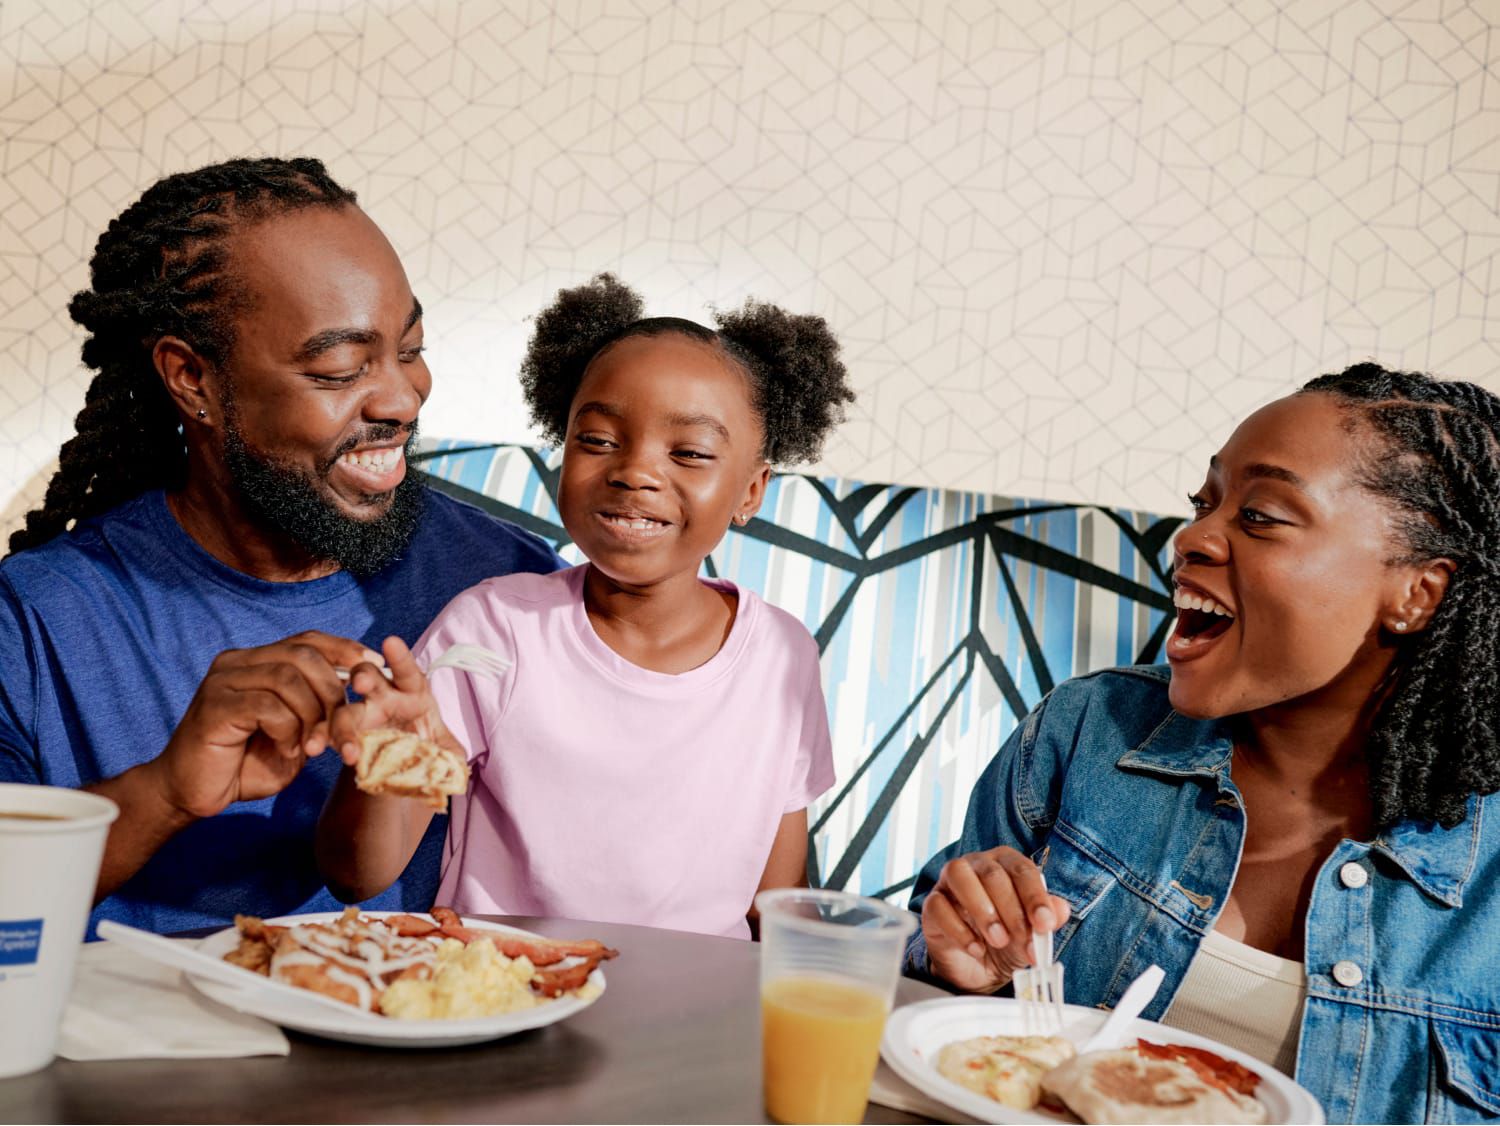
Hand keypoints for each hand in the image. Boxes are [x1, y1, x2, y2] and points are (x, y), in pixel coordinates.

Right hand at [150, 631, 379, 819]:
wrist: (191, 794)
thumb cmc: (246, 764)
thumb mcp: (295, 732)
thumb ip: (318, 707)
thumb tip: (360, 686)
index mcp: (256, 662)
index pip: (307, 640)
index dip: (344, 649)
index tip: (374, 667)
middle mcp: (237, 663)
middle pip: (303, 655)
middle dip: (333, 691)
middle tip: (340, 729)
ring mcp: (222, 681)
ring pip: (288, 678)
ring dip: (312, 716)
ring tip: (312, 747)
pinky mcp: (213, 706)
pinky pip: (267, 706)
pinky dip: (288, 730)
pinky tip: (288, 751)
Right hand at [328, 636, 460, 763]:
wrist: (405, 769)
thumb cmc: (428, 749)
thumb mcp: (446, 753)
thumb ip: (450, 756)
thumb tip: (454, 768)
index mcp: (411, 692)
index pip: (408, 671)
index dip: (400, 658)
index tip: (391, 642)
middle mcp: (383, 697)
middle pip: (368, 678)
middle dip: (364, 677)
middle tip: (360, 684)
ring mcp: (360, 715)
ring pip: (344, 708)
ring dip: (340, 722)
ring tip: (345, 746)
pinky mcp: (342, 735)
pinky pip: (327, 733)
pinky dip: (319, 739)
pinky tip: (312, 748)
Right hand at [920, 846, 1071, 993]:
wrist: (977, 966)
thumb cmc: (1006, 938)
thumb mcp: (1032, 933)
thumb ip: (1048, 919)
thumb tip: (1060, 910)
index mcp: (1005, 864)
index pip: (1022, 870)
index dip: (1035, 897)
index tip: (1045, 924)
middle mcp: (976, 865)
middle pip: (993, 875)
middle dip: (1012, 910)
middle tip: (1023, 939)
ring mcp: (949, 882)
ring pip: (960, 876)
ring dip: (983, 910)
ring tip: (999, 940)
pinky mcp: (932, 904)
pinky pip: (938, 906)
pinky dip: (959, 930)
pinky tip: (976, 949)